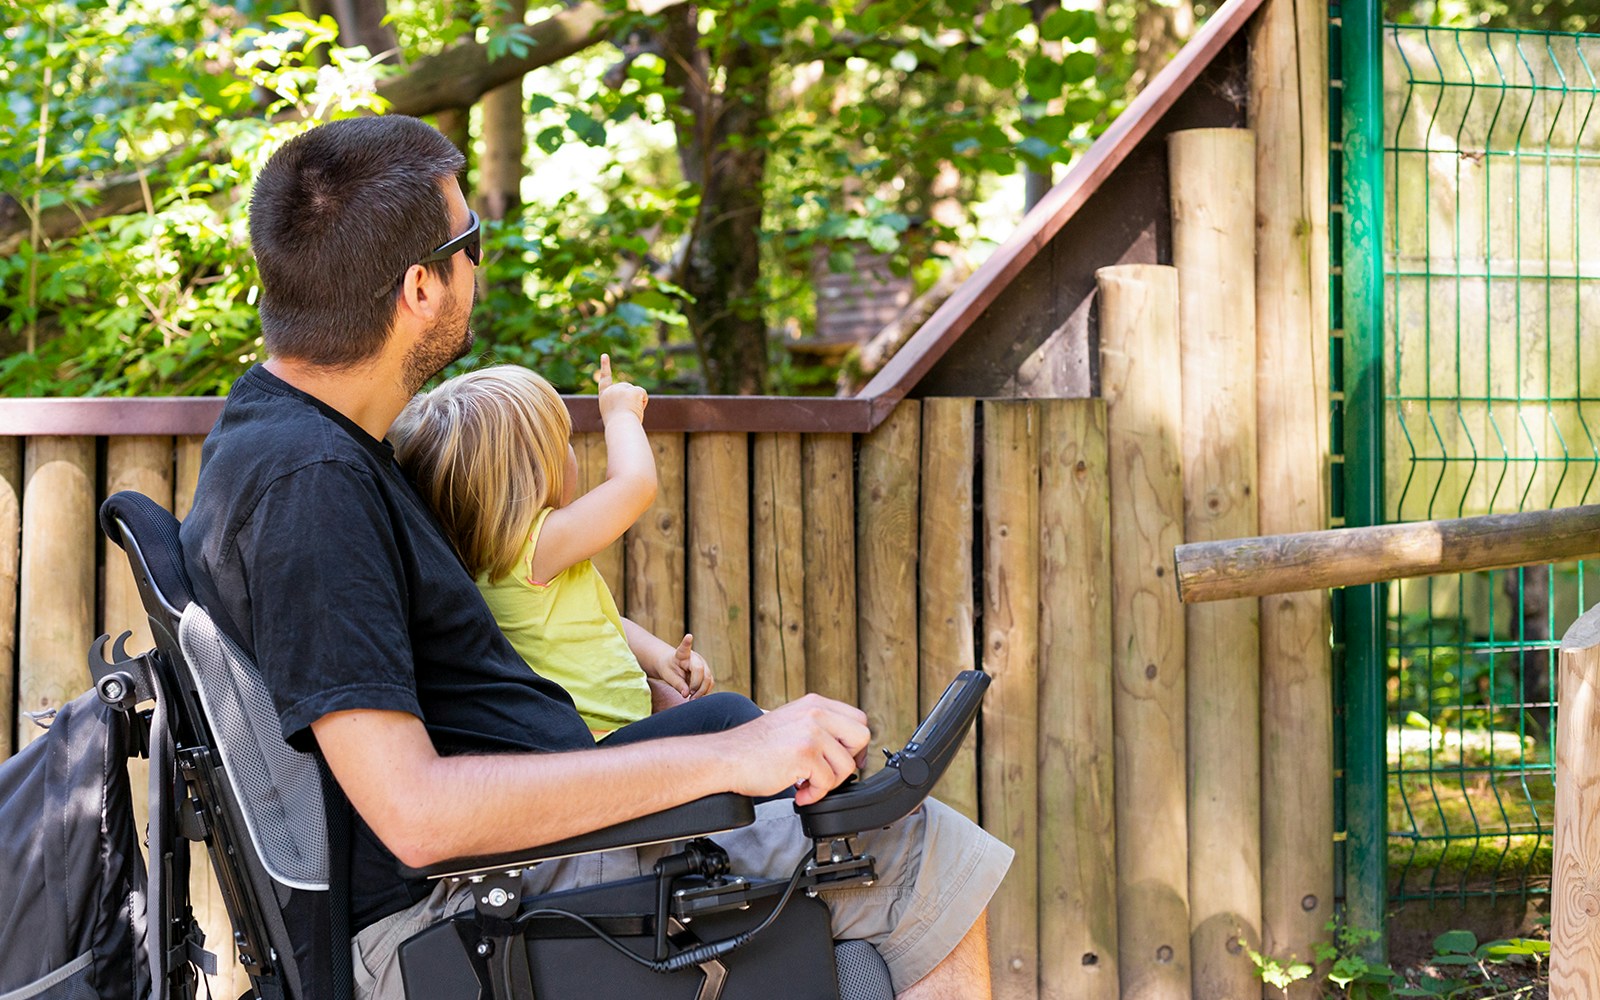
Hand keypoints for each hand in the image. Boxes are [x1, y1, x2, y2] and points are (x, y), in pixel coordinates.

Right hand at [596, 354, 646, 424]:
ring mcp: (621, 388)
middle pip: (628, 389)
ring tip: (629, 413)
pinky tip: (637, 409)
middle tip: (625, 413)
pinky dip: (644, 403)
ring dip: (637, 403)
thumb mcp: (616, 415)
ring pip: (636, 392)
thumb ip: (620, 405)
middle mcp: (611, 390)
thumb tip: (633, 409)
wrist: (620, 427)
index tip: (605, 355)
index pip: (604, 379)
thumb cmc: (618, 426)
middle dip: (631, 400)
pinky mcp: (632, 390)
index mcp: (604, 396)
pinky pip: (643, 394)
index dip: (605, 366)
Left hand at [654, 633, 712, 698]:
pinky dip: (705, 691)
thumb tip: (686, 694)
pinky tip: (696, 696)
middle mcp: (695, 657)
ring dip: (702, 691)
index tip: (688, 636)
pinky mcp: (707, 672)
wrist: (673, 666)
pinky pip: (710, 683)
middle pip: (701, 670)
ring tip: (691, 699)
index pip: (684, 647)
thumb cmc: (668, 669)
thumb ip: (677, 684)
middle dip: (696, 685)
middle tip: (689, 696)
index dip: (687, 642)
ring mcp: (703, 664)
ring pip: (709, 679)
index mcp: (682, 654)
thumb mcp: (667, 676)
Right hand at [713, 695, 869, 806]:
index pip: (858, 719)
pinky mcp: (805, 753)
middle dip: (849, 760)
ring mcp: (811, 731)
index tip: (845, 759)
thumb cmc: (754, 748)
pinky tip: (798, 792)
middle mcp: (815, 712)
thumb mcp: (792, 723)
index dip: (856, 744)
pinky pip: (828, 782)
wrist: (725, 758)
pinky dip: (814, 794)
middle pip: (861, 736)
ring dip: (828, 783)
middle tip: (829, 773)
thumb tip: (846, 748)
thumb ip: (818, 727)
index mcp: (814, 704)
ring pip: (846, 765)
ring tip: (806, 784)